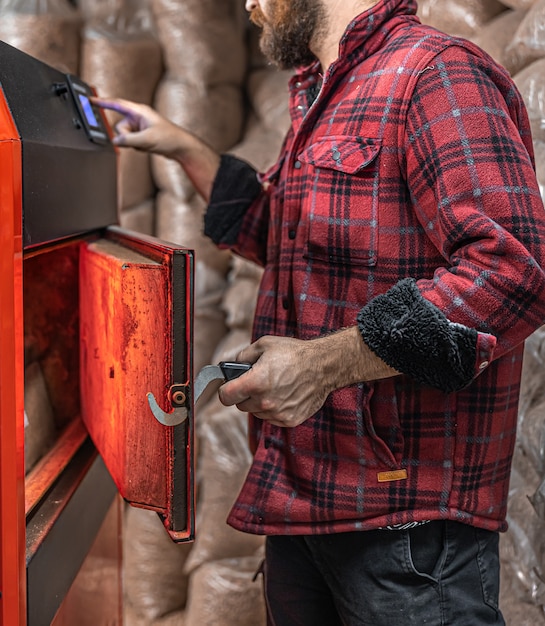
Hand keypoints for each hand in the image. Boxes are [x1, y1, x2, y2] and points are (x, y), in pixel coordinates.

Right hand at [92, 96, 219, 200]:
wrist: (180, 147)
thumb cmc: (169, 138)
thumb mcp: (147, 140)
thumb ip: (128, 140)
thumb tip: (116, 141)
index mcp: (139, 111)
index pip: (117, 104)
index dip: (102, 102)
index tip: (89, 100)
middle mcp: (138, 117)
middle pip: (119, 126)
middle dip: (126, 136)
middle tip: (140, 141)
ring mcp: (140, 126)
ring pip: (125, 136)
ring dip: (133, 143)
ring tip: (147, 144)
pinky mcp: (142, 135)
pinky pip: (131, 141)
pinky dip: (137, 146)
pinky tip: (148, 147)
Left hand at [217, 329, 397, 426]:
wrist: (323, 366)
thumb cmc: (294, 353)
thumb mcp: (264, 345)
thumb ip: (243, 356)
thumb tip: (232, 365)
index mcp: (255, 383)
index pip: (225, 397)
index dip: (225, 389)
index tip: (229, 386)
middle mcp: (265, 402)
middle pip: (240, 406)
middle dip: (244, 394)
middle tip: (257, 381)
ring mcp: (278, 413)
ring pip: (256, 413)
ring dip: (259, 403)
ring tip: (274, 386)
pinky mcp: (289, 420)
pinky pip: (272, 418)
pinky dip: (274, 409)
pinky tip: (284, 395)